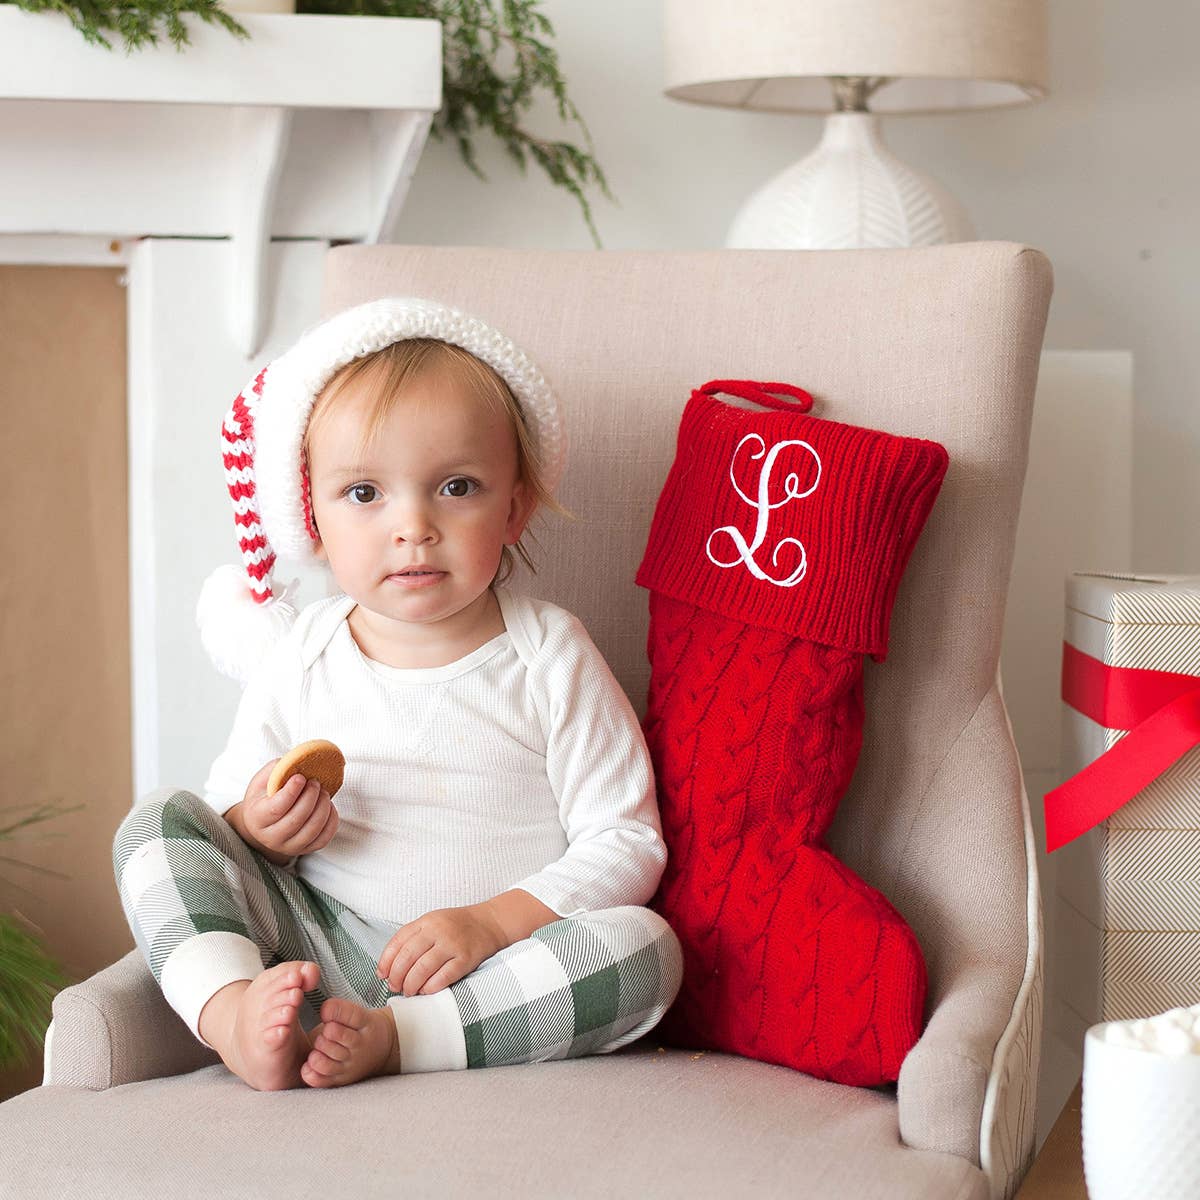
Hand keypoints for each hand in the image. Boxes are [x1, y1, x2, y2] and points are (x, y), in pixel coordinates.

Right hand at [239, 758, 339, 858]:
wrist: (264, 823)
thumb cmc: (264, 798)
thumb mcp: (262, 781)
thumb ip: (277, 770)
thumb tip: (297, 761)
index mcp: (256, 818)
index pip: (276, 808)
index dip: (292, 792)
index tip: (301, 777)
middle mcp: (270, 837)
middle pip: (295, 820)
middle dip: (310, 798)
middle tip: (315, 783)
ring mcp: (288, 846)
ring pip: (311, 831)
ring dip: (323, 808)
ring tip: (323, 793)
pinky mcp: (305, 850)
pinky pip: (323, 839)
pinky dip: (331, 821)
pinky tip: (329, 807)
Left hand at [377, 905, 505, 996]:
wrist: (489, 923)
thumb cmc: (456, 926)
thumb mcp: (432, 922)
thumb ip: (412, 939)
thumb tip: (389, 966)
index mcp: (426, 921)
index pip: (397, 942)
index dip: (386, 962)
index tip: (382, 975)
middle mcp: (438, 931)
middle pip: (407, 957)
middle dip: (397, 977)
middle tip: (395, 987)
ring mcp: (452, 944)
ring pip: (422, 969)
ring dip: (411, 985)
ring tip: (409, 991)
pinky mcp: (466, 959)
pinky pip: (443, 977)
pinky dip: (430, 987)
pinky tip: (426, 991)